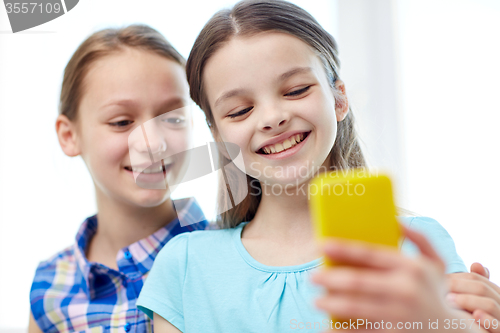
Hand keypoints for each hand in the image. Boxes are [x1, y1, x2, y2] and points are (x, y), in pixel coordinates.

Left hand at [311, 225, 453, 331]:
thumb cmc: (434, 292)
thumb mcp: (436, 263)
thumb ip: (420, 238)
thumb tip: (395, 219)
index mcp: (411, 267)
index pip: (370, 254)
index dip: (343, 248)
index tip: (321, 245)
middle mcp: (405, 290)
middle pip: (357, 282)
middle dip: (329, 278)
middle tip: (313, 277)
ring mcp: (399, 315)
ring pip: (354, 307)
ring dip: (330, 303)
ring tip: (317, 300)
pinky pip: (360, 331)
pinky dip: (341, 330)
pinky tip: (327, 327)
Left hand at [447, 263, 499, 331]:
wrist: (463, 330)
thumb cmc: (466, 314)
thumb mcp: (467, 297)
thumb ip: (470, 282)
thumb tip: (477, 264)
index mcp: (492, 293)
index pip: (476, 279)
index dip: (458, 278)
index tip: (440, 279)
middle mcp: (499, 303)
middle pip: (482, 289)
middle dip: (461, 287)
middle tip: (442, 289)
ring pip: (490, 304)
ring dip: (468, 301)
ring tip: (448, 301)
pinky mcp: (499, 331)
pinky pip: (498, 326)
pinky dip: (487, 320)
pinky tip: (474, 316)